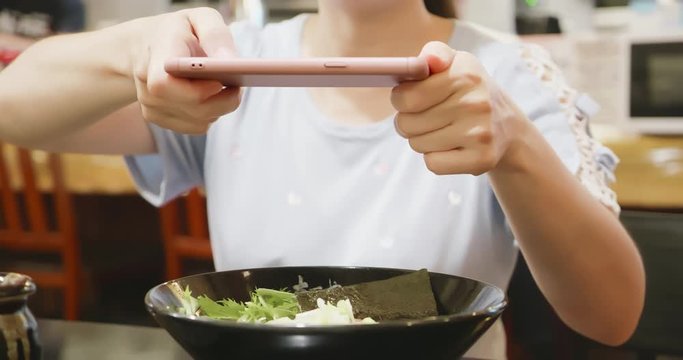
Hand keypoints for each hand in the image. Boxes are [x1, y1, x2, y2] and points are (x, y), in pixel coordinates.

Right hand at [132, 8, 239, 133]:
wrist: (146, 46)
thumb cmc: (179, 31)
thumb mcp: (199, 18)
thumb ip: (215, 35)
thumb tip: (230, 61)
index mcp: (156, 57)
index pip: (165, 85)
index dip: (196, 91)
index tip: (220, 82)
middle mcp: (148, 86)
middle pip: (194, 109)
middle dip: (223, 100)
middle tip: (237, 85)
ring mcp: (152, 107)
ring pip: (199, 121)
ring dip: (219, 108)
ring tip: (222, 86)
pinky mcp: (160, 119)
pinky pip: (197, 127)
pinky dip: (210, 115)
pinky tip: (210, 98)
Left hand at [392, 41, 525, 174]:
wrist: (507, 125)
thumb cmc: (468, 90)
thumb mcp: (455, 62)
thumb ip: (434, 53)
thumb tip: (429, 61)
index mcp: (465, 74)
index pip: (405, 98)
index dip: (400, 100)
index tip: (411, 99)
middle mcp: (475, 102)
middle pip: (407, 124)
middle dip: (409, 122)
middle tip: (427, 117)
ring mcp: (480, 133)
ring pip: (418, 145)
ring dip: (422, 140)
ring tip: (442, 130)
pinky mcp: (482, 159)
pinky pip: (433, 164)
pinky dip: (435, 158)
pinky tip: (451, 147)